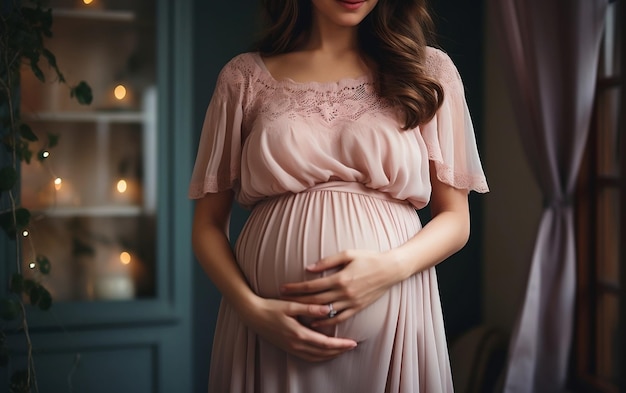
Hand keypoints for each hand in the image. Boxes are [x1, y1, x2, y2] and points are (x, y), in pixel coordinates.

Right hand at [240, 297, 357, 361]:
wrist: (252, 315)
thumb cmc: (271, 307)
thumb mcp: (290, 305)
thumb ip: (310, 308)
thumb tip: (327, 309)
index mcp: (299, 333)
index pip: (325, 343)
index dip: (341, 344)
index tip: (353, 342)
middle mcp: (296, 344)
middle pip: (323, 353)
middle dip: (339, 351)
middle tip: (352, 346)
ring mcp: (291, 348)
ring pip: (316, 357)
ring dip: (330, 355)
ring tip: (342, 350)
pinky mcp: (288, 348)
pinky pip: (308, 357)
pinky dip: (320, 356)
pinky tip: (325, 351)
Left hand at [280, 249, 396, 328]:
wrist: (390, 270)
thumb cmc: (368, 258)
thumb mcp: (347, 254)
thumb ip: (326, 262)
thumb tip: (308, 269)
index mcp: (340, 278)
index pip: (312, 286)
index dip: (295, 288)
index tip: (283, 288)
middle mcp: (344, 293)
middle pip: (315, 300)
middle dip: (297, 301)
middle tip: (282, 301)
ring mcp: (351, 302)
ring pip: (325, 311)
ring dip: (308, 313)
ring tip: (294, 313)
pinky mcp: (357, 308)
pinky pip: (339, 318)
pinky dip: (326, 322)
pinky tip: (315, 324)